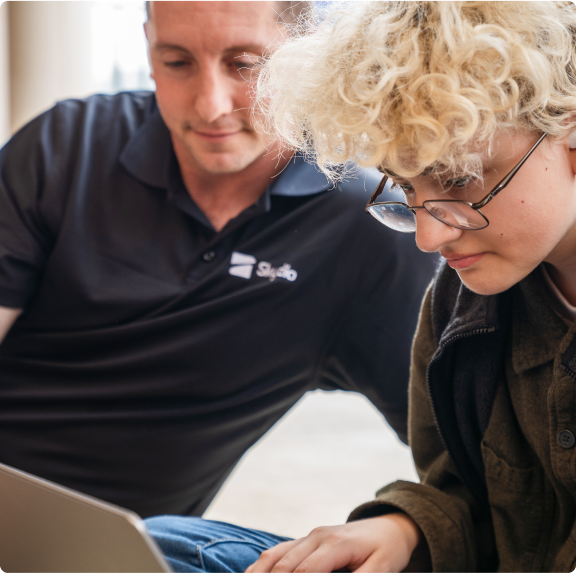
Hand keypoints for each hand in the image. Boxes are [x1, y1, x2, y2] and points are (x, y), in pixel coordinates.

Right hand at [245, 513, 423, 572]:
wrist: (389, 525)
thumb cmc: (387, 549)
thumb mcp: (382, 568)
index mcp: (335, 544)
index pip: (305, 571)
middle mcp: (317, 536)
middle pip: (285, 565)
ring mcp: (310, 536)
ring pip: (277, 555)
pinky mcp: (307, 539)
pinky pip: (279, 550)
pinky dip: (264, 564)